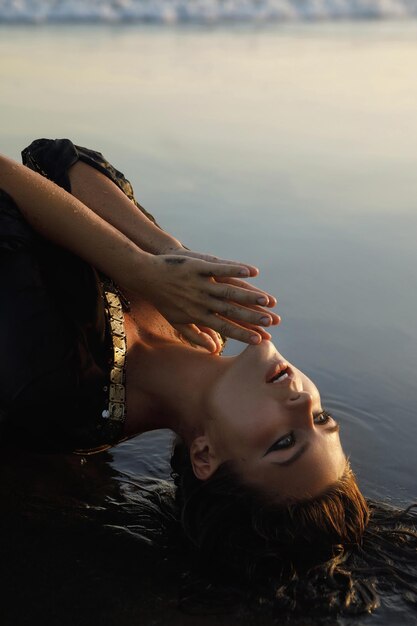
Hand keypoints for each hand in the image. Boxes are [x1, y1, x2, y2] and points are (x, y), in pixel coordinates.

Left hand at [136, 252, 279, 350]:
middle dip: (253, 317)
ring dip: (250, 296)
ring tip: (267, 301)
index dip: (243, 334)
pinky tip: (253, 272)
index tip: (260, 340)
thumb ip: (196, 335)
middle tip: (272, 322)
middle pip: (232, 311)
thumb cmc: (163, 300)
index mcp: (198, 315)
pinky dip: (237, 270)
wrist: (147, 276)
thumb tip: (213, 349)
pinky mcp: (199, 267)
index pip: (225, 327)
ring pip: (229, 291)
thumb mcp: (176, 321)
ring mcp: (201, 283)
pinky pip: (220, 269)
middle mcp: (202, 301)